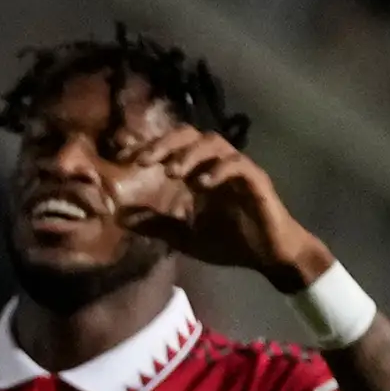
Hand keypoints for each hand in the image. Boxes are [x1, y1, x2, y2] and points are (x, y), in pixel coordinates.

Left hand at [113, 127, 328, 289]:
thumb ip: (156, 225)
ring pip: (214, 143)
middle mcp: (216, 164)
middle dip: (164, 144)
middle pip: (190, 135)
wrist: (268, 255)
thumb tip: (121, 218)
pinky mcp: (256, 180)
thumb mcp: (184, 237)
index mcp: (197, 173)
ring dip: (190, 154)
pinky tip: (201, 184)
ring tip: (171, 172)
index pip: (171, 148)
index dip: (147, 148)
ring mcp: (237, 169)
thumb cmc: (230, 242)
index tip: (123, 158)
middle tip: (142, 161)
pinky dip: (219, 169)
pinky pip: (238, 164)